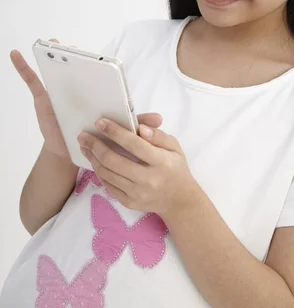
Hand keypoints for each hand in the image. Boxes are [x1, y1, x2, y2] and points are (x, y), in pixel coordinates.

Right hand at [11, 39, 163, 160]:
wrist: (79, 153)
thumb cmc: (101, 138)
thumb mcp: (120, 130)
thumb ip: (136, 123)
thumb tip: (160, 120)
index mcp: (97, 91)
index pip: (98, 73)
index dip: (99, 65)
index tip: (101, 60)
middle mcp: (80, 87)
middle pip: (78, 69)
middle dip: (76, 56)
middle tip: (74, 47)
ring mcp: (61, 92)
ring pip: (55, 71)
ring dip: (51, 54)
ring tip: (49, 43)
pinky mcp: (44, 99)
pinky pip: (32, 80)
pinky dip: (22, 67)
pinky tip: (16, 54)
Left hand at [78, 118, 198, 217]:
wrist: (178, 200)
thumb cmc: (176, 168)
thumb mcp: (174, 147)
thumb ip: (158, 136)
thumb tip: (140, 128)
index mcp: (160, 162)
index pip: (134, 144)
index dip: (115, 132)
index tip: (100, 122)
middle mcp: (147, 179)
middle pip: (114, 160)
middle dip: (95, 145)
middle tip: (83, 135)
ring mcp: (136, 193)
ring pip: (107, 174)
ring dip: (93, 158)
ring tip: (85, 146)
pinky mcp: (128, 202)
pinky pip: (108, 186)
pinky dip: (99, 172)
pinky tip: (95, 161)